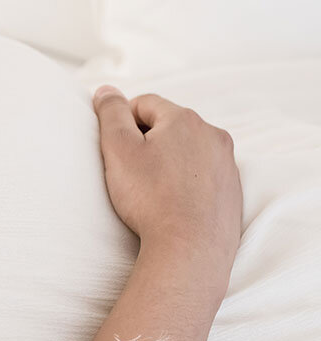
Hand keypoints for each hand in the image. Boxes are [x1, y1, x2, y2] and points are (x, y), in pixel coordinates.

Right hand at [92, 86, 242, 273]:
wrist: (189, 250)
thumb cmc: (150, 198)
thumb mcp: (118, 148)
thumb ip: (110, 112)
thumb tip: (107, 91)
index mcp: (185, 119)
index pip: (144, 104)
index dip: (122, 123)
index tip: (114, 149)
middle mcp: (213, 136)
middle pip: (168, 126)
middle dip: (147, 142)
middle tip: (129, 171)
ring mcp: (227, 165)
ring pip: (187, 151)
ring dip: (167, 162)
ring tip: (150, 190)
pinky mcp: (232, 192)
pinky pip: (202, 176)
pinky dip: (185, 183)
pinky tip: (170, 203)